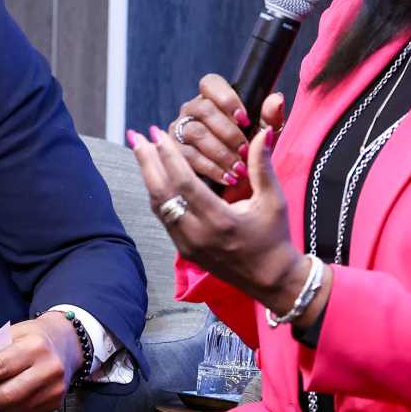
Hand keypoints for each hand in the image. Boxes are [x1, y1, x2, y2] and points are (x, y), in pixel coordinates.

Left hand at [0, 313, 83, 411]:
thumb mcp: (13, 334)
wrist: (68, 342)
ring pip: (13, 407)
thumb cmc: (33, 337)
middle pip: (7, 394)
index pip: (0, 367)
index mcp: (35, 346)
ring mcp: (55, 388)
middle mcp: (49, 369)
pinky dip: (6, 409)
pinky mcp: (56, 403)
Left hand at [129, 122, 322, 318]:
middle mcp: (198, 235)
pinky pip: (164, 218)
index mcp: (220, 221)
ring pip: (158, 206)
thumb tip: (262, 133)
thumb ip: (262, 165)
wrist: (270, 279)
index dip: (168, 156)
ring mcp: (188, 245)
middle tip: (136, 137)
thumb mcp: (274, 200)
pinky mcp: (185, 251)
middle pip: (162, 193)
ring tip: (141, 151)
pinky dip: (157, 194)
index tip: (157, 133)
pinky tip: (154, 176)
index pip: (184, 183)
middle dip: (146, 162)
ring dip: (148, 177)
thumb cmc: (274, 237)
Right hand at [169, 75, 286, 200]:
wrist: (240, 191)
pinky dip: (211, 168)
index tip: (245, 120)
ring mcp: (180, 130)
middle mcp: (192, 111)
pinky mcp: (173, 153)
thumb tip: (276, 99)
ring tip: (239, 169)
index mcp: (212, 100)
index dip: (226, 99)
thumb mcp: (265, 139)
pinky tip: (227, 178)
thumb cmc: (251, 157)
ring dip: (220, 152)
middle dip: (227, 131)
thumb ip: (270, 118)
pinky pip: (187, 155)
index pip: (210, 83)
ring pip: (195, 132)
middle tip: (245, 150)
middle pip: (203, 109)